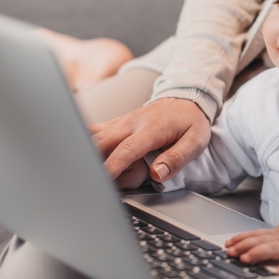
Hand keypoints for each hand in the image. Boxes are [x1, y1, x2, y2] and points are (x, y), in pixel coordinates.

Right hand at [89, 98, 210, 186]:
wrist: (188, 98)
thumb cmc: (191, 122)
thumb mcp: (195, 142)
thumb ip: (177, 159)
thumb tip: (157, 174)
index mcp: (151, 128)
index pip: (127, 149)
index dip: (113, 166)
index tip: (103, 180)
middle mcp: (132, 122)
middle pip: (101, 141)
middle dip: (92, 161)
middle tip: (93, 180)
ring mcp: (123, 121)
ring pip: (93, 134)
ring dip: (87, 152)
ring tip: (88, 171)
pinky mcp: (118, 122)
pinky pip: (95, 130)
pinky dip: (86, 142)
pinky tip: (84, 156)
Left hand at [225, 224, 278, 274]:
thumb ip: (272, 240)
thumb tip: (248, 247)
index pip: (258, 234)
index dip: (242, 238)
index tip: (228, 243)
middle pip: (262, 240)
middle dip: (245, 245)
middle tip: (232, 252)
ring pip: (275, 247)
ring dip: (260, 252)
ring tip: (247, 259)